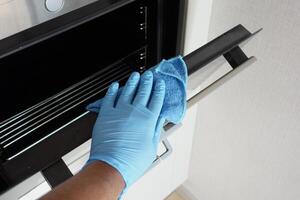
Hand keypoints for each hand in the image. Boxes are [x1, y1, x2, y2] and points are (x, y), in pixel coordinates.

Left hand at [87, 71, 165, 187]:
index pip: (156, 99)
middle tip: (149, 75)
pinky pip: (110, 98)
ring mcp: (119, 111)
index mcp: (148, 119)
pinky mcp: (106, 114)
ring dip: (132, 82)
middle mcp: (135, 112)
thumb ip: (156, 129)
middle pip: (143, 91)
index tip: (160, 83)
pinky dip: (113, 90)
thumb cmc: (132, 160)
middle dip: (147, 81)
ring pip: (128, 91)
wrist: (112, 166)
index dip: (159, 90)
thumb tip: (160, 118)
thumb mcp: (151, 146)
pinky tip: (115, 85)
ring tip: (136, 75)